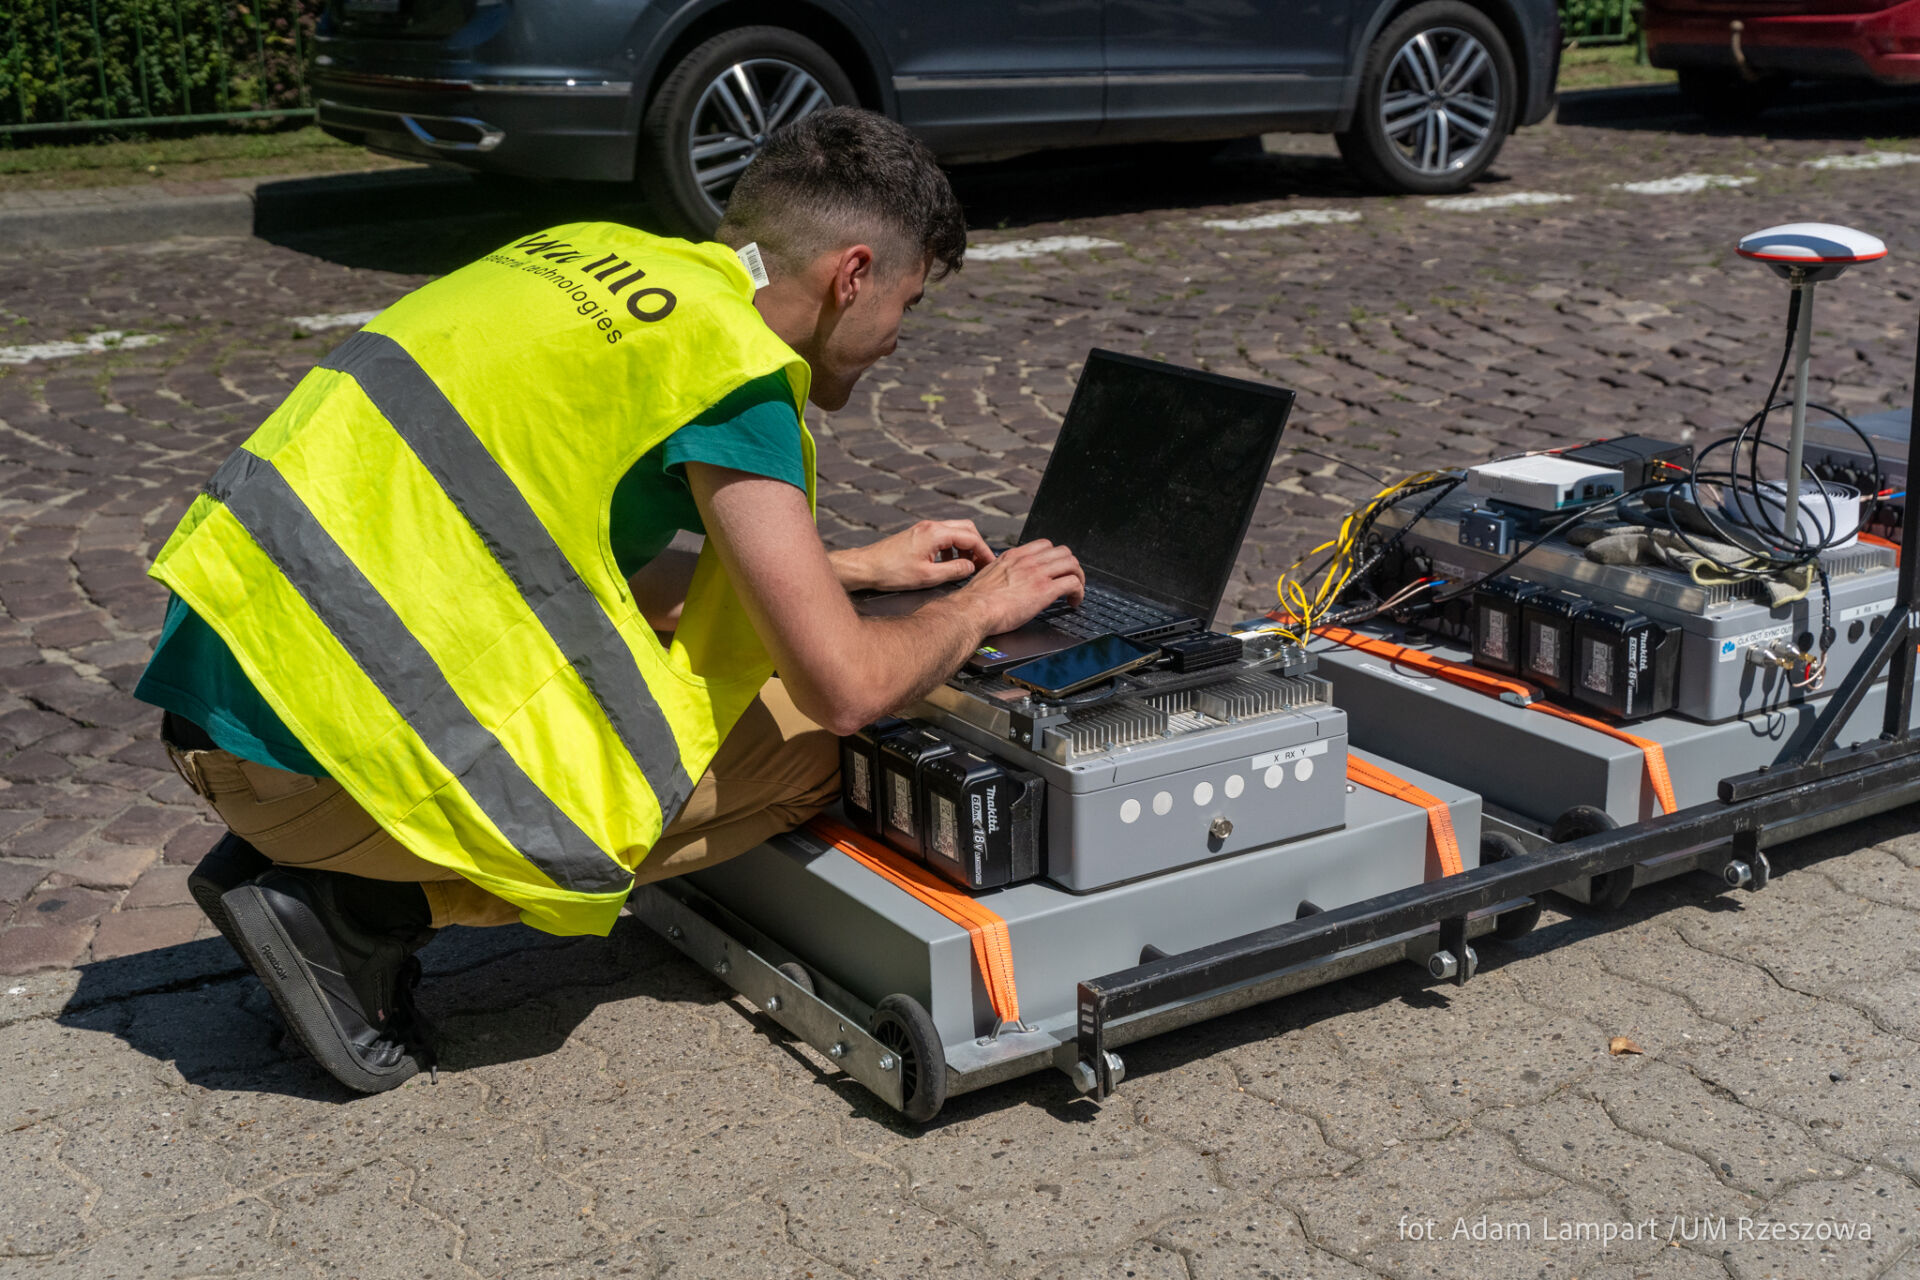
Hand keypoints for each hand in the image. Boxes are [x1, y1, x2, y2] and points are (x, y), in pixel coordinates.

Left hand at [832, 519, 994, 592]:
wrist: (866, 567)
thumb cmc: (891, 572)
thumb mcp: (928, 577)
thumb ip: (954, 571)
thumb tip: (970, 567)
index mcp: (935, 534)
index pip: (971, 537)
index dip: (984, 551)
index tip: (990, 563)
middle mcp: (931, 527)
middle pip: (966, 528)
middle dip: (977, 546)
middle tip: (981, 563)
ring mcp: (923, 529)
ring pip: (954, 532)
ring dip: (964, 547)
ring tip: (965, 566)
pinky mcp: (917, 536)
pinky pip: (942, 537)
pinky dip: (951, 548)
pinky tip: (947, 564)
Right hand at [952, 539, 1084, 635]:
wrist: (972, 611)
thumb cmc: (975, 601)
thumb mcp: (988, 576)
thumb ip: (1002, 573)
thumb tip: (1005, 581)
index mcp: (1014, 556)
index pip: (1045, 545)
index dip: (1054, 558)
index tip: (1055, 570)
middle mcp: (1028, 561)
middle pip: (1063, 552)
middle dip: (1070, 566)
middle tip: (1069, 580)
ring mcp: (1037, 573)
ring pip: (1072, 564)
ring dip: (1078, 578)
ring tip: (1075, 592)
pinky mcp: (1044, 590)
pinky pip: (1073, 583)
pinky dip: (1079, 592)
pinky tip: (1073, 602)